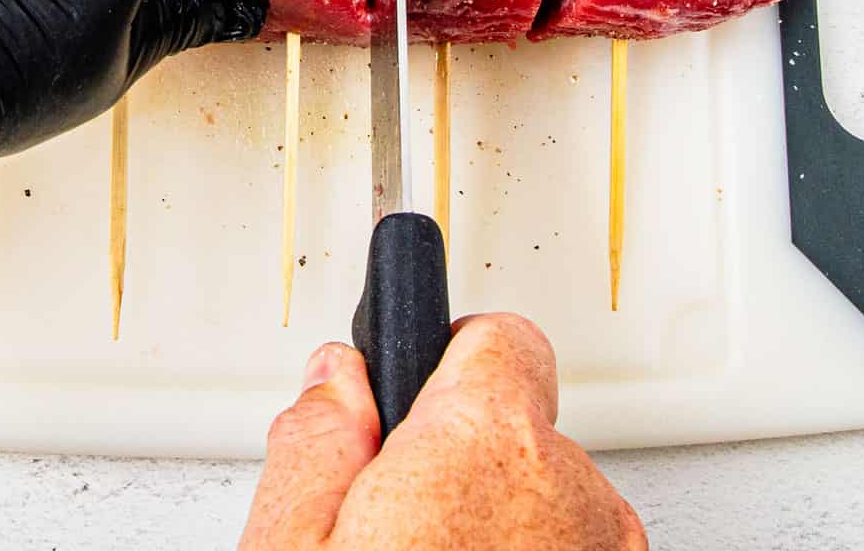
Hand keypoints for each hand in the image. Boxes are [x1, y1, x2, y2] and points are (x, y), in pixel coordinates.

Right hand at [241, 314, 646, 549]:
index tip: (417, 370)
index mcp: (487, 445)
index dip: (445, 349)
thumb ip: (315, 437)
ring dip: (496, 512)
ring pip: (544, 491)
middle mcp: (570, 493)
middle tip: (394, 511)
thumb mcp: (291, 543)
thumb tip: (337, 380)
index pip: (498, 333)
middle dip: (456, 446)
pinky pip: (572, 543)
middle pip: (514, 419)